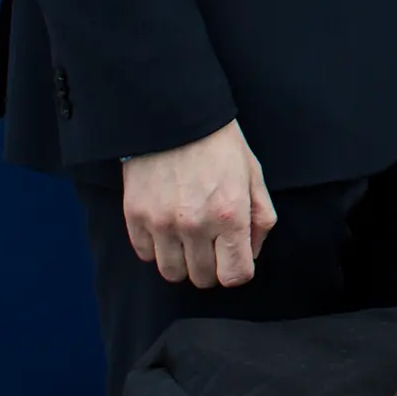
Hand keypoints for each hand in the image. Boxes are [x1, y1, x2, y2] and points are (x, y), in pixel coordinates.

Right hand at [120, 118, 275, 289]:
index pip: (235, 275)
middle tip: (211, 244)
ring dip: (182, 261)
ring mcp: (161, 223)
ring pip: (172, 273)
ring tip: (187, 237)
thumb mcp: (253, 175)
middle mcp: (195, 225)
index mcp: (230, 215)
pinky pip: (145, 254)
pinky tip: (166, 225)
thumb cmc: (219, 145)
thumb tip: (252, 253)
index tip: (235, 258)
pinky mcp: (136, 217)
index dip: (238, 270)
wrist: (174, 116)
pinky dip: (156, 247)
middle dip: (211, 266)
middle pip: (202, 278)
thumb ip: (260, 218)